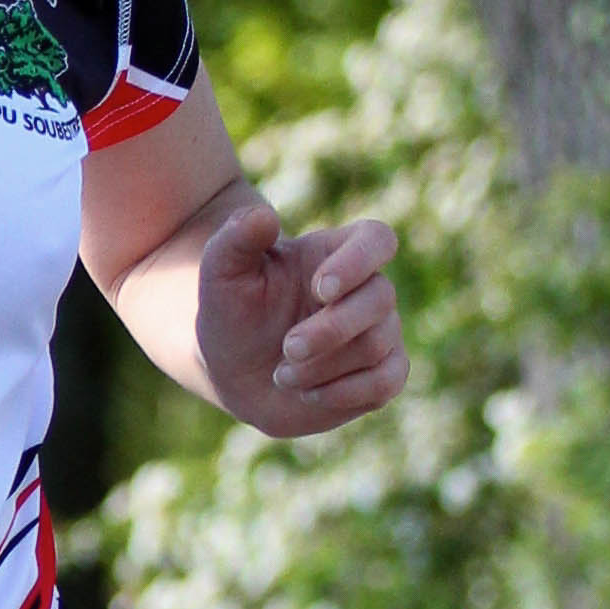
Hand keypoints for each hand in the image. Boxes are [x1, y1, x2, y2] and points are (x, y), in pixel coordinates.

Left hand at [193, 197, 406, 434]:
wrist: (233, 371)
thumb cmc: (232, 312)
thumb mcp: (221, 271)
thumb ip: (236, 236)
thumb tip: (264, 216)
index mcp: (336, 252)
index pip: (376, 240)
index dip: (358, 262)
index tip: (320, 288)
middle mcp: (367, 289)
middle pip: (380, 298)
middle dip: (331, 329)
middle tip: (286, 348)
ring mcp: (380, 332)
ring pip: (377, 345)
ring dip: (323, 366)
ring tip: (282, 374)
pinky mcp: (382, 374)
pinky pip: (388, 382)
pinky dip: (344, 392)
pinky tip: (307, 392)